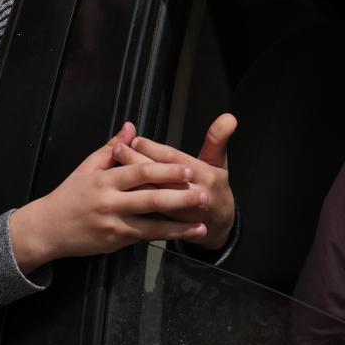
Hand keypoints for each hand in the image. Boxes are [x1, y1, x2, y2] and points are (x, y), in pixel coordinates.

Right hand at [11, 122, 212, 272]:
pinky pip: (146, 237)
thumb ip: (111, 149)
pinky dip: (168, 236)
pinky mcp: (116, 242)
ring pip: (152, 225)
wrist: (48, 229)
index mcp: (103, 180)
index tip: (186, 169)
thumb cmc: (69, 196)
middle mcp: (109, 203)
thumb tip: (131, 128)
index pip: (138, 172)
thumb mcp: (85, 168)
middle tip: (204, 194)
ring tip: (203, 223)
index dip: (164, 170)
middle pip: (150, 199)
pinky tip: (186, 234)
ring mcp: (113, 225)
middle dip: (180, 197)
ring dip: (180, 225)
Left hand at [115, 113, 237, 251]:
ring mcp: (182, 214)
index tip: (136, 139)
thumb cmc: (215, 188)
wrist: (220, 226)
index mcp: (206, 176)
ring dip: (132, 181)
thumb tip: (229, 117)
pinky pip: (149, 215)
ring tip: (115, 167)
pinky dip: (135, 202)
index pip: (174, 160)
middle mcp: (194, 195)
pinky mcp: (171, 226)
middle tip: (118, 149)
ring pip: (152, 197)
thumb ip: (218, 139)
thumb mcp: (219, 162)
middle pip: (160, 178)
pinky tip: (121, 191)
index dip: (154, 149)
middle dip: (137, 162)